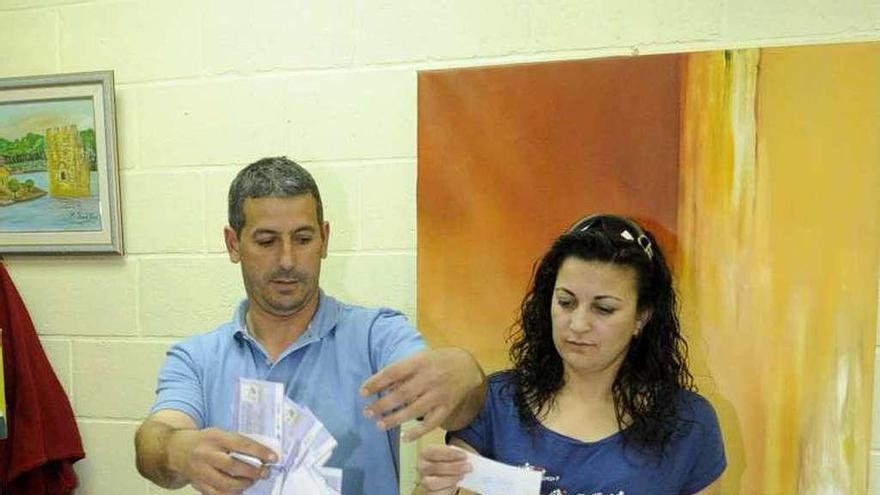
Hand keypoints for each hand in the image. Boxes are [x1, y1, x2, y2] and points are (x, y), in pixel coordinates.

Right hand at [167, 427, 277, 494]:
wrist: (175, 449)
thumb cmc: (204, 440)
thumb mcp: (220, 433)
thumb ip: (237, 442)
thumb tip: (263, 454)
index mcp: (215, 437)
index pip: (241, 444)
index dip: (259, 452)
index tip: (273, 458)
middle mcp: (206, 454)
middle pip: (233, 466)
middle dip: (253, 471)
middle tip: (264, 472)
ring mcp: (200, 471)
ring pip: (226, 484)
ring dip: (245, 484)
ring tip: (252, 480)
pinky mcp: (198, 484)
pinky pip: (218, 494)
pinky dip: (232, 494)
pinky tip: (240, 489)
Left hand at [361, 347, 484, 440]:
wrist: (467, 367)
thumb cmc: (437, 361)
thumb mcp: (420, 357)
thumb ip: (403, 370)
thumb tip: (381, 386)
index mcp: (420, 362)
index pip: (393, 372)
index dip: (376, 382)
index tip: (362, 392)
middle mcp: (429, 378)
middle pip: (401, 394)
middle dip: (381, 405)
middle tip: (367, 412)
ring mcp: (438, 395)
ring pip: (413, 411)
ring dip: (394, 419)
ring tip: (379, 424)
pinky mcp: (446, 408)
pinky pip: (431, 423)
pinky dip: (417, 432)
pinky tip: (405, 437)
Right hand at [416, 445, 470, 493]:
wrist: (442, 475)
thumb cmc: (447, 462)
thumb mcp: (450, 456)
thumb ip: (456, 456)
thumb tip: (466, 460)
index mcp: (425, 453)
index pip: (434, 452)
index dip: (450, 454)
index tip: (464, 455)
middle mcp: (421, 466)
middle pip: (435, 467)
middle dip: (454, 467)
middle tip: (468, 467)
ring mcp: (423, 481)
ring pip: (432, 483)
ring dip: (450, 479)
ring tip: (462, 476)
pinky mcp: (428, 492)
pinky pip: (435, 493)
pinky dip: (447, 489)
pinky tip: (456, 485)